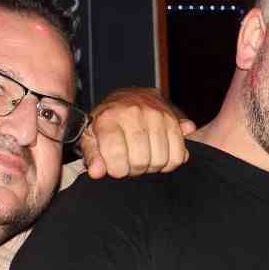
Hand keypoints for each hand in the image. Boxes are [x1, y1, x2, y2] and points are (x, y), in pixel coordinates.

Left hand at [80, 87, 195, 178]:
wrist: (128, 97)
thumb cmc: (108, 122)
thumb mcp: (91, 137)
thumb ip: (92, 156)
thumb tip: (96, 172)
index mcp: (108, 118)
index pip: (116, 155)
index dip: (116, 169)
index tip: (115, 166)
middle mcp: (133, 113)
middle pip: (139, 161)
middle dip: (134, 169)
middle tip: (129, 161)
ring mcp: (155, 115)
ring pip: (159, 160)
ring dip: (151, 166)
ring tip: (143, 156)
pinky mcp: (173, 120)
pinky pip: (178, 155)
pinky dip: (169, 162)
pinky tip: (158, 154)